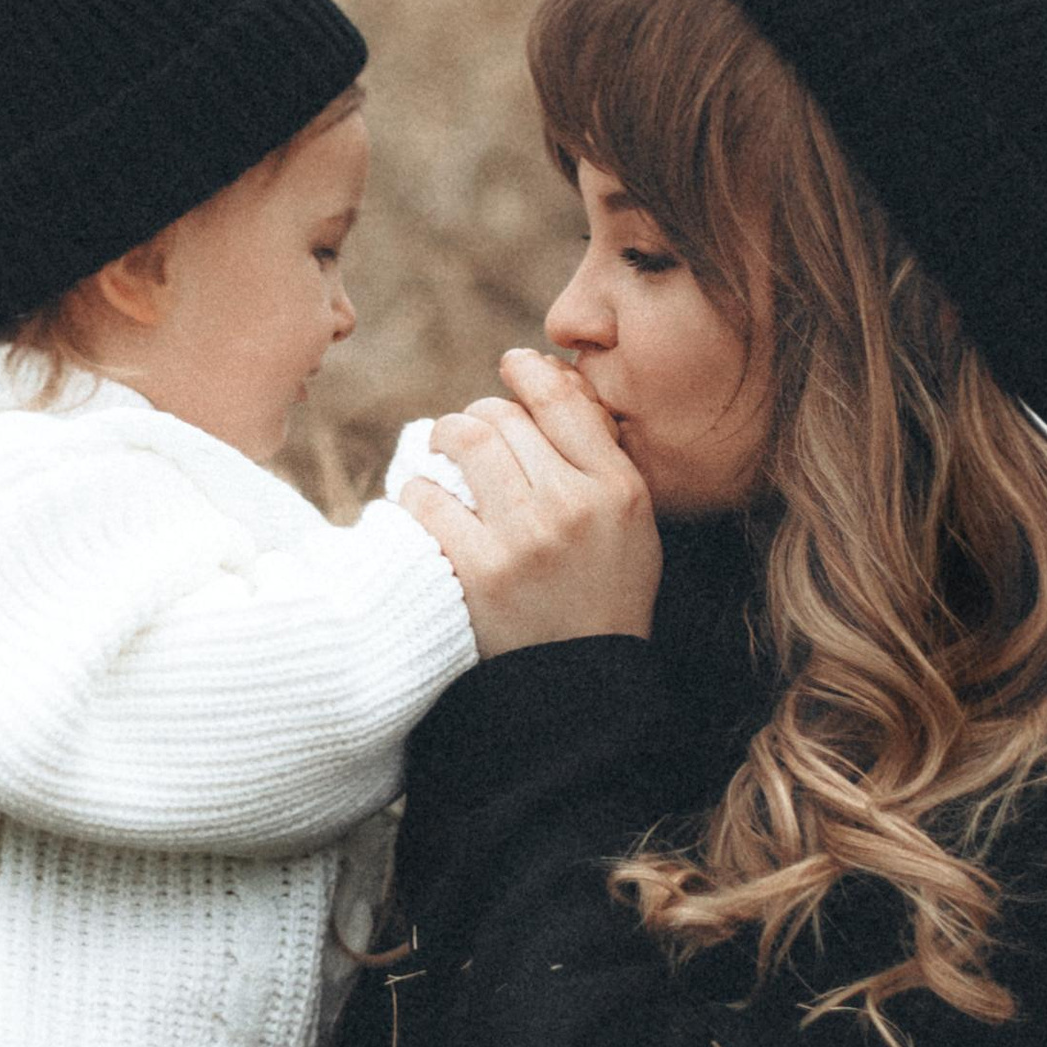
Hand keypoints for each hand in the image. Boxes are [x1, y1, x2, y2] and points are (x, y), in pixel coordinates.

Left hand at [399, 347, 661, 655]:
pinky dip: (416, 492)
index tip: (512, 365)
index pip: (562, 399)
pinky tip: (425, 504)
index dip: (528, 371)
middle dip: (480, 414)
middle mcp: (571, 505)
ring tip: (442, 453)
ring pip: (462, 440)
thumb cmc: (604, 590)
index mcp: (616, 487)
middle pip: (503, 416)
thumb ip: (599, 455)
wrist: (579, 681)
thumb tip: (545, 382)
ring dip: (443, 438)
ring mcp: (522, 539)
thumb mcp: (630, 519)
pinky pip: (425, 498)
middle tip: (471, 431)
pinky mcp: (476, 571)